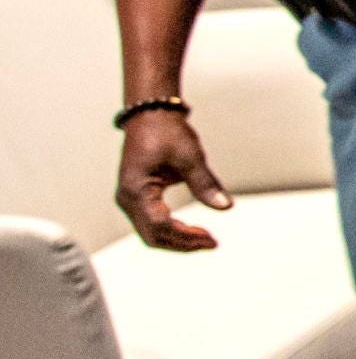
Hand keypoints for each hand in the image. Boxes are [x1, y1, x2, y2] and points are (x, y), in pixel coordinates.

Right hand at [116, 113, 229, 252]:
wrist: (149, 115)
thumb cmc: (166, 131)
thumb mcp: (190, 156)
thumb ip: (205, 183)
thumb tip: (225, 206)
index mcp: (137, 190)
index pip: (159, 225)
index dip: (185, 236)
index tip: (210, 238)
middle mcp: (128, 199)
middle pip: (152, 236)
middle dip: (182, 243)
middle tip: (211, 243)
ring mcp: (129, 200)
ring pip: (150, 233)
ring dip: (176, 239)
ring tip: (204, 239)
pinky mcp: (136, 197)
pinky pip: (150, 222)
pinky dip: (170, 230)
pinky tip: (190, 229)